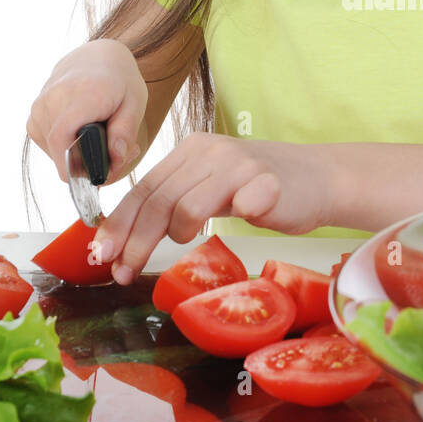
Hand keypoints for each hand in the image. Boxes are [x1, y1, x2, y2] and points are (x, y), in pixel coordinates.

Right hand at [26, 38, 146, 182]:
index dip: (74, 166)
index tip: (96, 177)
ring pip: (53, 151)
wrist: (98, 57)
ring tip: (96, 137)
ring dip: (75, 154)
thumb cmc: (120, 82)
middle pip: (60, 150)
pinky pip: (47, 144)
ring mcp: (39, 106)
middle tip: (111, 151)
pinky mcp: (34, 114)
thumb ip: (125, 134)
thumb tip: (114, 161)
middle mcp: (53, 99)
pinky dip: (64, 146)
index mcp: (81, 94)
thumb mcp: (135, 104)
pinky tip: (80, 132)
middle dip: (86, 162)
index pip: (61, 139)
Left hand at [93, 133, 335, 283]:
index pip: (144, 187)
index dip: (120, 223)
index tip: (102, 254)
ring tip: (183, 245)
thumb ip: (176, 201)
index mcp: (192, 150)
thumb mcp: (211, 187)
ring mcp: (241, 165)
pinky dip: (237, 214)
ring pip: (189, 204)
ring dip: (178, 233)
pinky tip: (235, 224)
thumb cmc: (261, 188)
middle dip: (135, 240)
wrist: (320, 178)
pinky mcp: (269, 181)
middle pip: (160, 199)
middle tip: (122, 271)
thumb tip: (126, 236)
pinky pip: (244, 202)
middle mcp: (212, 152)